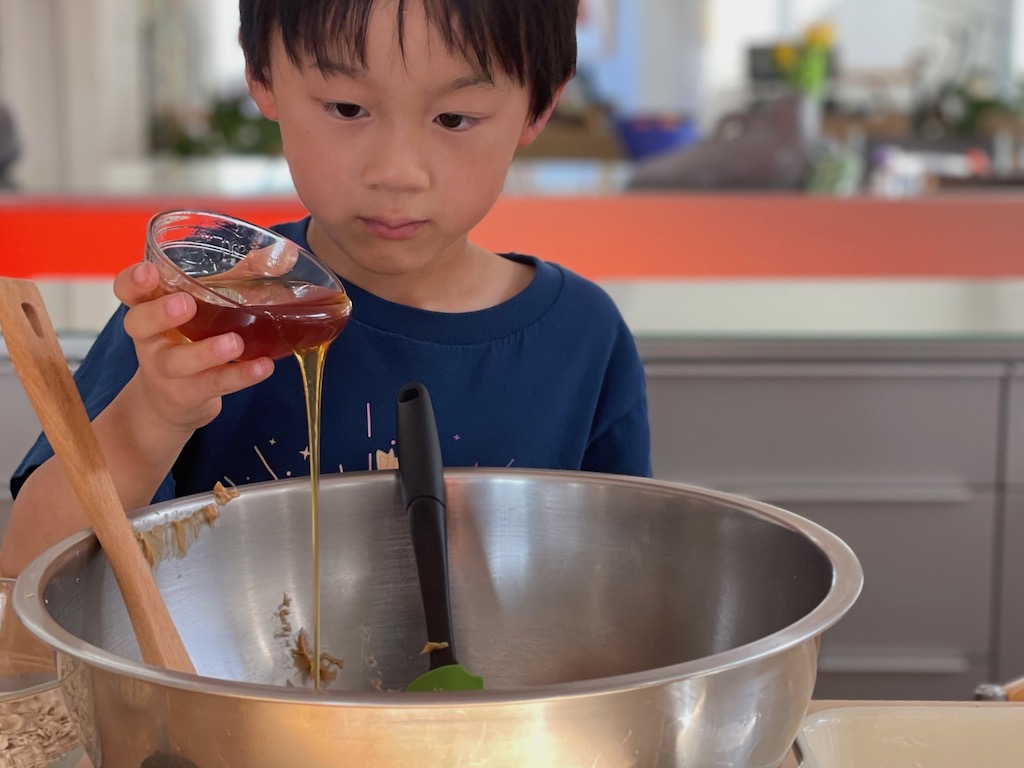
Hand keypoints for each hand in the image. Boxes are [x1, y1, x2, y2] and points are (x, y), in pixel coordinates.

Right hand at [114, 261, 274, 433]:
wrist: (170, 402)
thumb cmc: (188, 340)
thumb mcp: (205, 307)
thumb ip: (238, 277)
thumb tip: (285, 254)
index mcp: (148, 309)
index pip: (127, 291)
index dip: (132, 281)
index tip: (149, 271)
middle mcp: (149, 339)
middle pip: (139, 324)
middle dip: (160, 312)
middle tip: (186, 303)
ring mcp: (166, 370)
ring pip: (178, 361)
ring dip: (206, 351)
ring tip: (234, 342)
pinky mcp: (188, 394)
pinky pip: (213, 384)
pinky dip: (240, 376)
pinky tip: (263, 367)